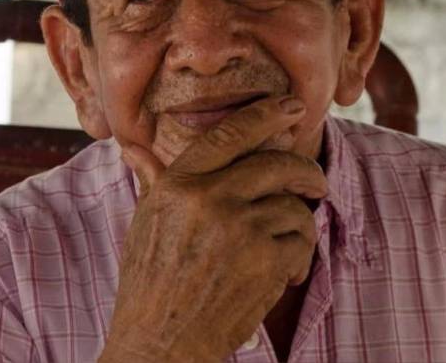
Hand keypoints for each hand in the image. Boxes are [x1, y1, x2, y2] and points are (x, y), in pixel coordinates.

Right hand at [99, 96, 327, 362]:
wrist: (160, 344)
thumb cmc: (150, 285)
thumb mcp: (144, 224)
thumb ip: (152, 180)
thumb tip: (132, 147)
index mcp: (178, 184)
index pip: (229, 134)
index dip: (265, 114)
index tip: (291, 105)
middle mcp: (209, 198)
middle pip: (277, 163)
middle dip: (305, 171)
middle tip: (313, 183)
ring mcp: (239, 228)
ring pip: (293, 206)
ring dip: (299, 226)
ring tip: (286, 247)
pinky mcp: (265, 260)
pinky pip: (301, 240)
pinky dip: (300, 256)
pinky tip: (285, 272)